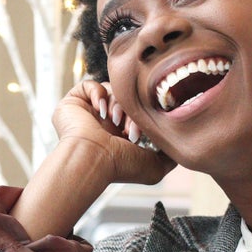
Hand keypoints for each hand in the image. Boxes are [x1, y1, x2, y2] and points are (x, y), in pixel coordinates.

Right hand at [53, 80, 175, 186]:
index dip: (141, 118)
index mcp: (116, 136)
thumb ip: (169, 157)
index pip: (135, 113)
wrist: (93, 159)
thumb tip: (177, 147)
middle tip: (128, 129)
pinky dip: (98, 92)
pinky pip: (89, 84)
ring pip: (110, 91)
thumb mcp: (154, 168)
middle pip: (124, 101)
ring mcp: (87, 113)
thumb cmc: (121, 166)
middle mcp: (101, 124)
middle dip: (130, 111)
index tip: (139, 135)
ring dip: (116, 104)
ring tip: (114, 121)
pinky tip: (100, 109)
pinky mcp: (73, 103)